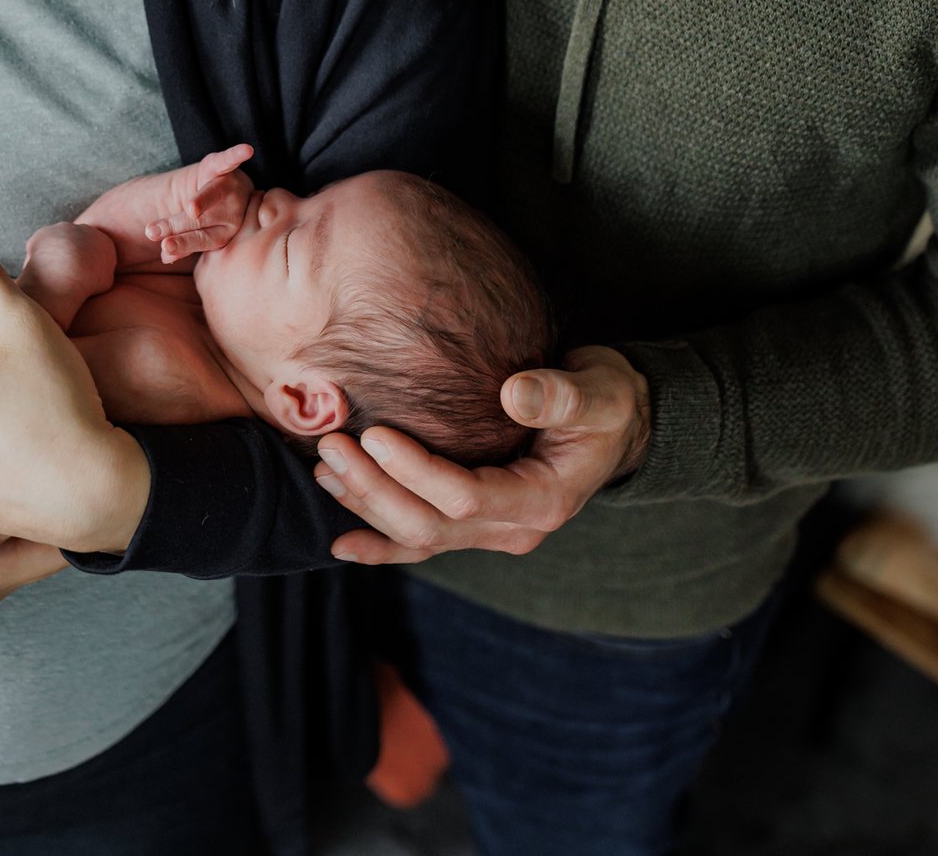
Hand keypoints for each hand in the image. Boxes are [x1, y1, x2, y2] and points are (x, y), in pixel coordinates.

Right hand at [143, 143, 255, 260]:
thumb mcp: (197, 233)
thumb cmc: (210, 219)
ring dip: (202, 200)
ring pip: (213, 194)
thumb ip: (183, 245)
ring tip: (190, 209)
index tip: (165, 248)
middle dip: (176, 226)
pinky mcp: (227, 169)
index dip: (183, 244)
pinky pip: (230, 162)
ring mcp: (230, 191)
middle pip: (201, 221)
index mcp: (224, 234)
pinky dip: (235, 155)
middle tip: (152, 231)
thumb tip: (166, 257)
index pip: (201, 241)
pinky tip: (246, 150)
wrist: (233, 194)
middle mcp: (231, 215)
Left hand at [315, 346, 650, 563]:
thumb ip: (561, 395)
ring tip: (324, 468)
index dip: (415, 470)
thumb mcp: (598, 392)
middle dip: (375, 490)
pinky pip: (420, 543)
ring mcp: (491, 532)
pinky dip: (379, 544)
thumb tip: (514, 394)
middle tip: (331, 447)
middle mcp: (514, 528)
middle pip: (430, 525)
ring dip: (366, 507)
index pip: (465, 497)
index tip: (374, 433)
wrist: (612, 423)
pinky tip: (341, 541)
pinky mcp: (472, 523)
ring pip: (417, 537)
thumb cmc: (604, 402)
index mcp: (543, 500)